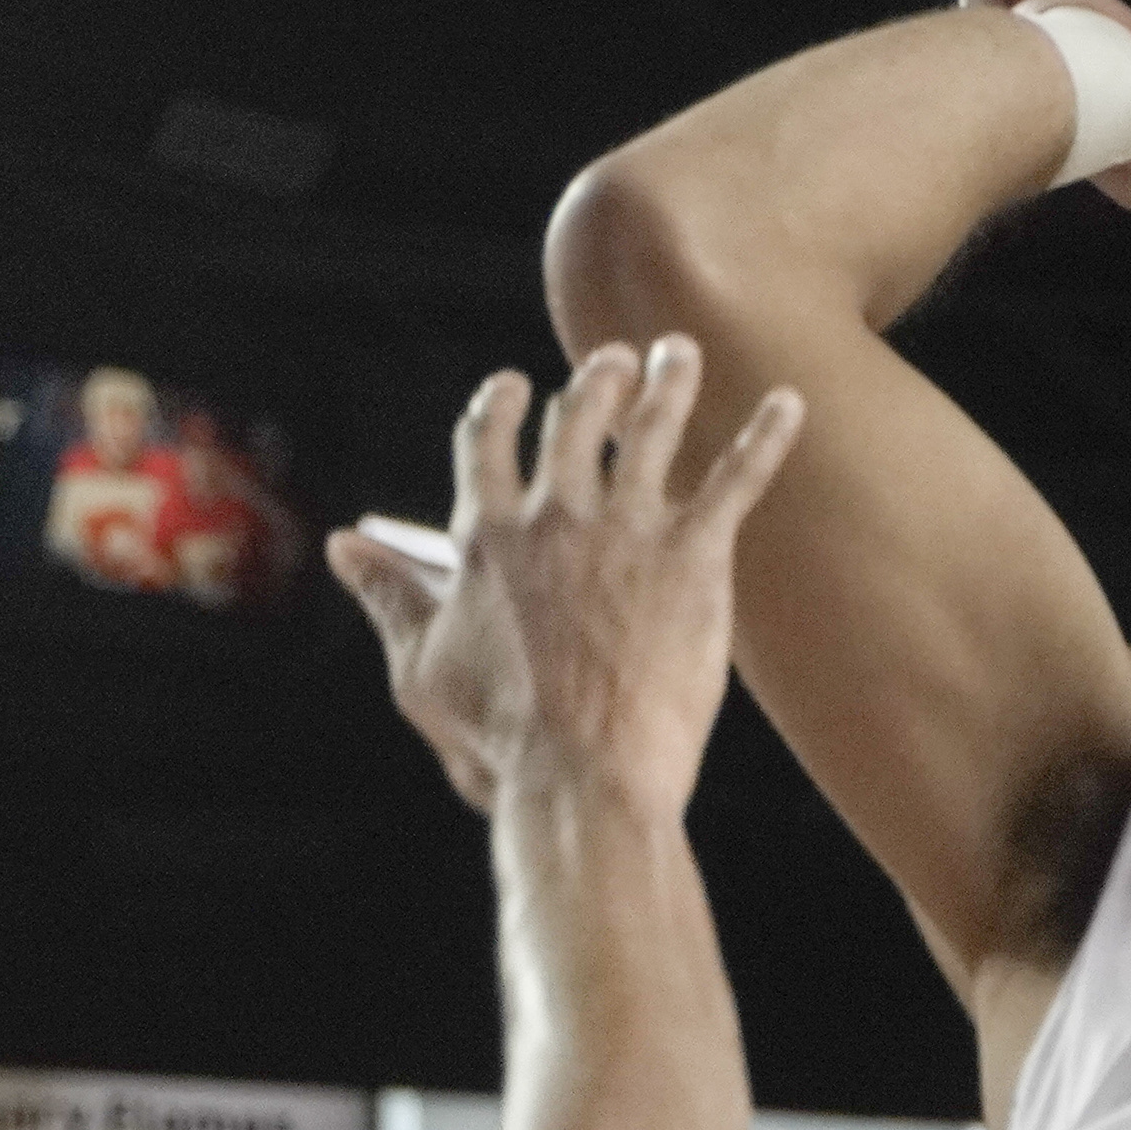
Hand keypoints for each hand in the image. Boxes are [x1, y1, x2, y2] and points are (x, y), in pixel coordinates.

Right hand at [326, 340, 801, 817]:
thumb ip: (387, 596)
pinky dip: (765, 438)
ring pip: (653, 427)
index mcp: (488, 536)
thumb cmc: (495, 738)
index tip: (510, 388)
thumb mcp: (420, 667)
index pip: (486, 444)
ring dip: (669, 380)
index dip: (497, 408)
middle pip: (575, 418)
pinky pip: (736, 480)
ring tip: (679, 353)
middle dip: (593, 379)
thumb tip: (342, 548)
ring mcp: (627, 529)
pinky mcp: (694, 557)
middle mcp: (557, 515)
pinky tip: (788, 405)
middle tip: (612, 361)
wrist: (582, 776)